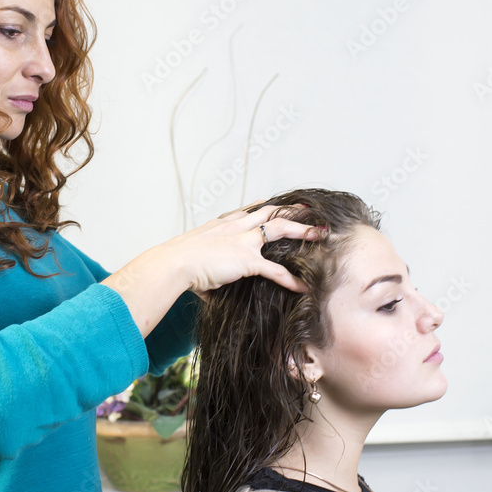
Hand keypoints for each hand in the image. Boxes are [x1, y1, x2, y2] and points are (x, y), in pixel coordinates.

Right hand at [103, 203, 319, 337]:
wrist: (172, 263)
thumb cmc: (176, 263)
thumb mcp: (192, 256)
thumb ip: (205, 266)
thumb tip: (205, 288)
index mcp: (222, 224)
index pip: (249, 210)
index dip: (266, 206)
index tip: (276, 203)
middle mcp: (235, 227)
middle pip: (270, 212)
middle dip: (292, 210)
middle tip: (309, 211)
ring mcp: (243, 241)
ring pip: (280, 229)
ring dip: (302, 231)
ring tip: (320, 234)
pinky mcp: (246, 260)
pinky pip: (275, 269)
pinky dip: (291, 278)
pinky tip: (303, 285)